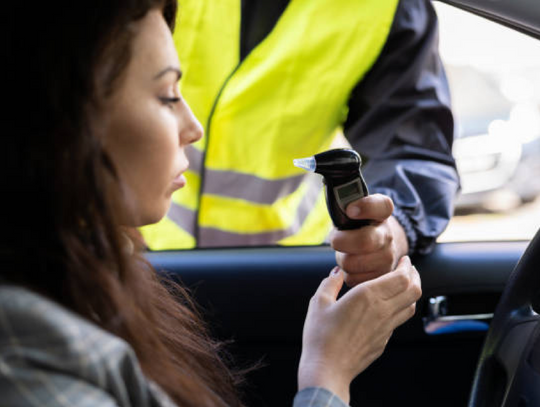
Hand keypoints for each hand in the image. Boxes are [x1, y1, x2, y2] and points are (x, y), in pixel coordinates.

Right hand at [298, 256, 420, 403]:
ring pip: (411, 306)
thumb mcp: (318, 302)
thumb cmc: (320, 336)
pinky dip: (401, 308)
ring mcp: (386, 328)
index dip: (407, 266)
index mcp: (367, 296)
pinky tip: (388, 306)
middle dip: (414, 276)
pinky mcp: (384, 341)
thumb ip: (330, 283)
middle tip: (408, 269)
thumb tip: (337, 272)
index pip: (401, 277)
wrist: (327, 370)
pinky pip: (399, 320)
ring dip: (411, 292)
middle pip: (413, 290)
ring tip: (403, 285)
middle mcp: (382, 310)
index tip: (404, 260)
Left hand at [330, 194, 408, 286]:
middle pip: (364, 241)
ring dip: (342, 259)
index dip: (365, 207)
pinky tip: (352, 265)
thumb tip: (333, 200)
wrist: (378, 245)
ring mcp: (388, 257)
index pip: (382, 206)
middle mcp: (388, 235)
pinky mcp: (381, 276)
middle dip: (341, 241)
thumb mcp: (354, 209)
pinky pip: (353, 278)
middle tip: (336, 239)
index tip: (350, 210)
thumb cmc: (357, 225)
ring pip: (353, 263)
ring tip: (346, 252)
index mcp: (382, 213)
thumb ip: (344, 202)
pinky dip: (347, 273)